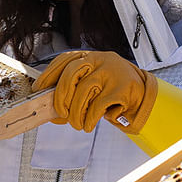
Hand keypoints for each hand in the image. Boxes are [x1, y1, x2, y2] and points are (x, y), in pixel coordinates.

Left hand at [31, 50, 157, 133]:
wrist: (142, 95)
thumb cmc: (110, 90)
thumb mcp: (93, 83)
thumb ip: (75, 89)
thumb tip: (51, 109)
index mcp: (89, 57)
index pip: (64, 60)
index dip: (49, 75)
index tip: (39, 90)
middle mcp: (99, 60)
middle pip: (71, 74)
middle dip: (61, 96)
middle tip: (61, 114)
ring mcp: (111, 72)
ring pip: (84, 91)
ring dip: (76, 113)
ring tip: (77, 124)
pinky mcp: (122, 88)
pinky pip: (98, 105)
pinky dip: (90, 118)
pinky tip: (89, 124)